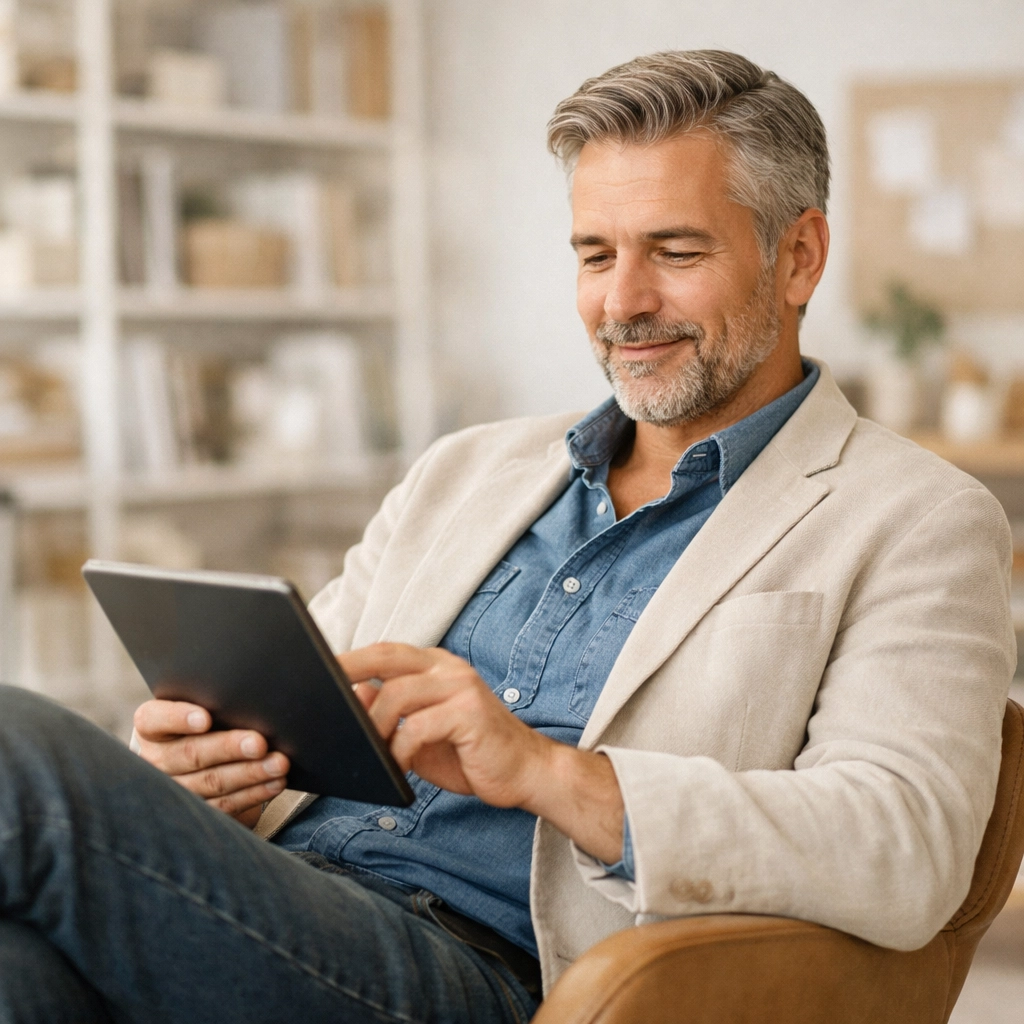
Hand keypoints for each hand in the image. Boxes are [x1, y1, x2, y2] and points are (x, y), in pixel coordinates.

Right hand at [133, 699, 289, 828]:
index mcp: (151, 726)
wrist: (187, 759)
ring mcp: (173, 789)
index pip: (155, 719)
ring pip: (211, 782)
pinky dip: (253, 793)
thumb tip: (248, 702)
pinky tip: (274, 783)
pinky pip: (224, 806)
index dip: (179, 718)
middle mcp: (155, 760)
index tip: (206, 718)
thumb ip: (213, 704)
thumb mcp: (196, 708)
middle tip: (259, 743)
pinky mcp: (194, 810)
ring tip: (278, 764)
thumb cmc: (198, 723)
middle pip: (190, 754)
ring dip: (249, 773)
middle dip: (228, 748)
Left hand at [341, 643, 625, 861]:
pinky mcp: (470, 713)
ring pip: (398, 694)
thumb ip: (390, 715)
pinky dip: (400, 750)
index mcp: (437, 667)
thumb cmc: (471, 754)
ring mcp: (462, 687)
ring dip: (375, 726)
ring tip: (370, 753)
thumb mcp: (422, 734)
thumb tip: (353, 697)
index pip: (386, 652)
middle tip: (321, 690)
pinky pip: (418, 727)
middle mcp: (449, 669)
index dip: (351, 658)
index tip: (317, 670)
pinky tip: (400, 769)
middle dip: (350, 669)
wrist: (526, 773)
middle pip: (388, 656)